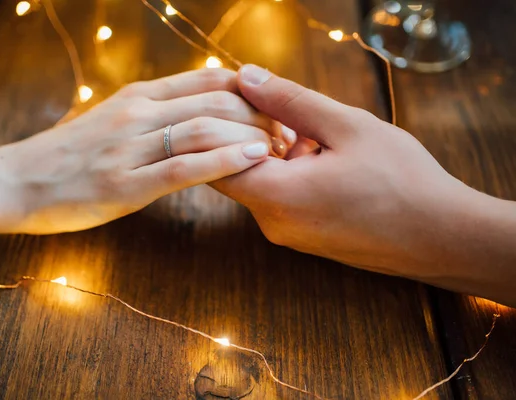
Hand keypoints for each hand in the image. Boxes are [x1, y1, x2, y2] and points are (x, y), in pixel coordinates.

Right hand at [0, 68, 294, 234]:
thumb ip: (153, 114)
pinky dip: (223, 161)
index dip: (251, 90)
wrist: (14, 182)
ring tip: (280, 149)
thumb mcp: (111, 121)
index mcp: (139, 96)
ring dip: (250, 136)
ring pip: (205, 129)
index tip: (276, 108)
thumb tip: (198, 114)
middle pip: (216, 101)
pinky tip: (252, 160)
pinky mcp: (126, 184)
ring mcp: (131, 147)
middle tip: (287, 135)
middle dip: (262, 115)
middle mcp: (138, 113)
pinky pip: (184, 167)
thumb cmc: (66, 156)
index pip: (208, 79)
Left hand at [212, 65, 484, 279]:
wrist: (442, 238)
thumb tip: (245, 79)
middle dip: (250, 135)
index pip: (213, 161)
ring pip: (260, 183)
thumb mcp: (346, 127)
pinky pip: (280, 199)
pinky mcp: (304, 238)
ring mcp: (288, 235)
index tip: (244, 101)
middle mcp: (272, 223)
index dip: (221, 126)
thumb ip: (289, 102)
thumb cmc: (401, 180)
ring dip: (274, 153)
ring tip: (311, 132)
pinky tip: (321, 156)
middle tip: (282, 110)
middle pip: (235, 170)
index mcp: (275, 196)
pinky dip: (288, 173)